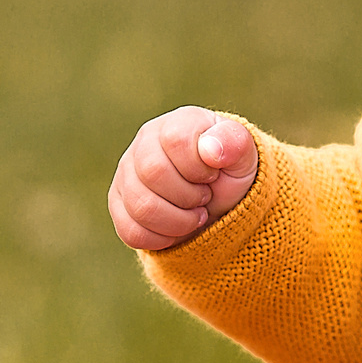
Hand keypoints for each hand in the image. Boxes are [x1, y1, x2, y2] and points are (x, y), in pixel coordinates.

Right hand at [109, 107, 258, 250]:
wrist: (217, 200)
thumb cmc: (229, 171)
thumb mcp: (243, 156)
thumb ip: (235, 143)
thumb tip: (210, 149)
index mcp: (176, 124)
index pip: (177, 141)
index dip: (199, 168)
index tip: (213, 174)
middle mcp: (144, 143)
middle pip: (154, 174)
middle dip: (189, 196)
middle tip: (204, 197)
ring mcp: (126, 173)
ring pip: (141, 207)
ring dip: (179, 221)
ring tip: (194, 214)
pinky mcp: (118, 203)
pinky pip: (131, 231)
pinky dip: (162, 238)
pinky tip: (176, 228)